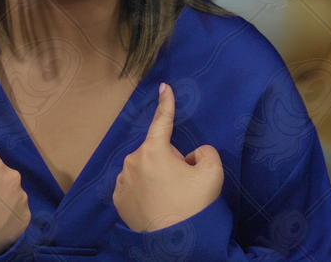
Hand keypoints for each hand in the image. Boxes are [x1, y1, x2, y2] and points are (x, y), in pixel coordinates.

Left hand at [113, 83, 223, 232]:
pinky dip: (144, 190)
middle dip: (169, 160)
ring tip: (169, 199)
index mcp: (154, 151)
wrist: (175, 244)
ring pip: (144, 169)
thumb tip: (190, 155)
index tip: (164, 86)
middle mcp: (132, 161)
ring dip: (155, 176)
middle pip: (156, 151)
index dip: (166, 103)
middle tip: (182, 184)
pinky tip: (155, 205)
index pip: (163, 121)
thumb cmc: (194, 206)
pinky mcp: (118, 198)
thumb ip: (205, 152)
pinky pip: (133, 184)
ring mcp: (121, 180)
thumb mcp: (212, 173)